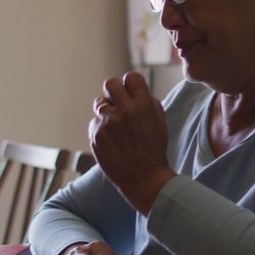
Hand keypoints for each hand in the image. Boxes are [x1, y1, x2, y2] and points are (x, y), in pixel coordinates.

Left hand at [89, 71, 175, 213]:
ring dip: (106, 110)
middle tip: (117, 104)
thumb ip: (149, 103)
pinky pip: (94, 122)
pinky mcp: (96, 135)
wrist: (144, 177)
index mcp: (144, 105)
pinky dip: (100, 128)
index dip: (130, 84)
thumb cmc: (154, 150)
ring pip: (99, 103)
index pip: (131, 77)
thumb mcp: (160, 122)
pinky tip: (110, 140)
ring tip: (114, 124)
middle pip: (110, 84)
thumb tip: (137, 91)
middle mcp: (124, 110)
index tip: (130, 92)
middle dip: (114, 92)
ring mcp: (108, 123)